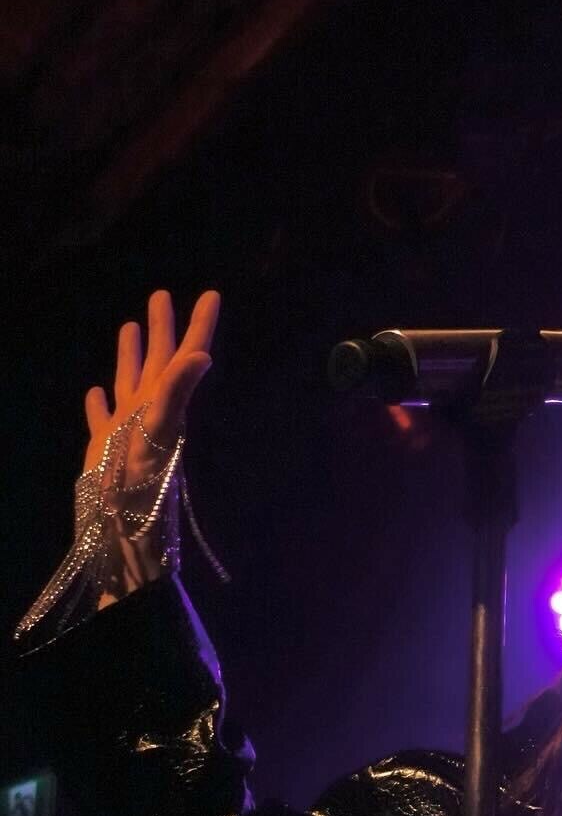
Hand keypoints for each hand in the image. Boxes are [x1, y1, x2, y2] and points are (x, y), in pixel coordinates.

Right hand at [84, 288, 220, 480]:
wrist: (123, 521)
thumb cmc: (143, 475)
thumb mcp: (161, 426)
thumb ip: (178, 390)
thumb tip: (203, 354)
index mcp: (166, 399)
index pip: (187, 353)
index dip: (200, 324)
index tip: (212, 294)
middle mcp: (150, 408)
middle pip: (158, 358)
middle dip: (162, 327)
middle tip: (161, 295)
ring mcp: (127, 425)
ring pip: (130, 380)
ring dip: (131, 354)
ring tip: (130, 326)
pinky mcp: (105, 443)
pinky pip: (101, 416)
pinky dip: (98, 403)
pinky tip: (95, 392)